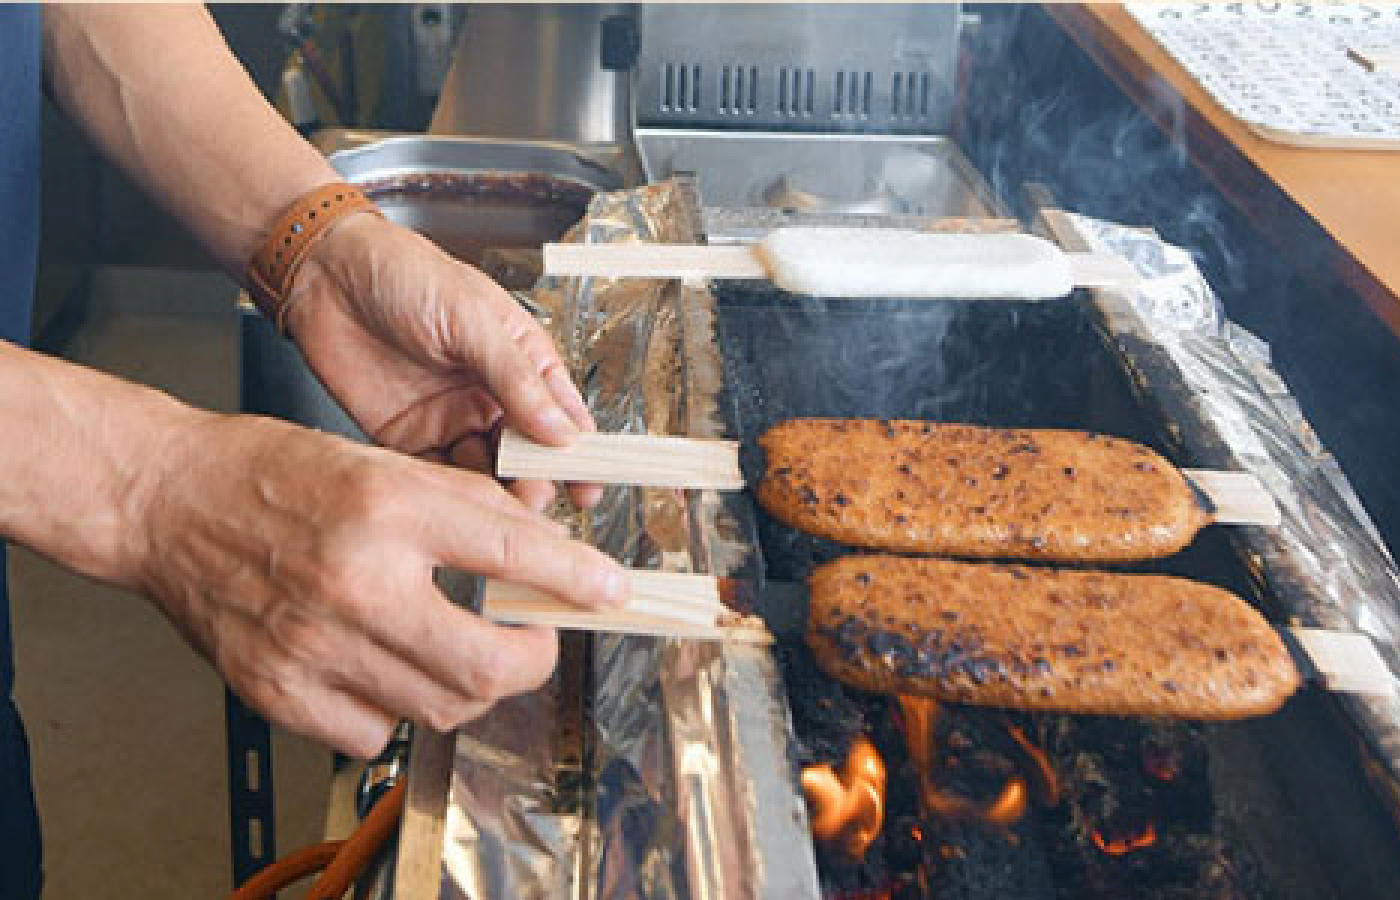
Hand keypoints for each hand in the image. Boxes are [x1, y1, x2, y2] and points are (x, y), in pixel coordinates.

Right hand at [136, 411, 625, 756]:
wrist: (169, 503)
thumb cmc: (272, 475)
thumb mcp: (382, 464)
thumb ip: (466, 508)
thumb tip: (542, 553)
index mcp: (385, 508)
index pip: (512, 551)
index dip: (578, 578)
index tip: (610, 592)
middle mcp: (353, 581)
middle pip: (487, 663)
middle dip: (533, 658)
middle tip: (535, 640)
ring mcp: (313, 645)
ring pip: (440, 707)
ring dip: (471, 685)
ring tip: (461, 648)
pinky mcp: (279, 690)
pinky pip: (374, 734)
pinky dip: (398, 710)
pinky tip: (387, 669)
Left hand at [279, 212, 601, 509]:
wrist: (326, 274)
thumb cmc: (404, 273)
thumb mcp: (473, 318)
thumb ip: (517, 378)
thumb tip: (561, 430)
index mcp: (520, 360)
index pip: (562, 416)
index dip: (578, 455)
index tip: (589, 487)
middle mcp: (490, 394)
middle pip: (528, 454)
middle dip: (537, 479)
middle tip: (536, 495)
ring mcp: (450, 418)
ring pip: (487, 472)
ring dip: (496, 492)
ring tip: (499, 503)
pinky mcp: (408, 437)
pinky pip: (438, 475)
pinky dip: (450, 493)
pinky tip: (457, 501)